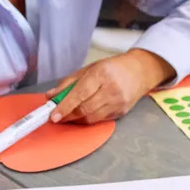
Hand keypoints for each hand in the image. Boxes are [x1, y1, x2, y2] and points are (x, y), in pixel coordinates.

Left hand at [51, 50, 172, 124]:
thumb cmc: (111, 68)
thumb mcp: (88, 69)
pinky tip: (83, 115)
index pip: (80, 94)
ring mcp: (118, 102)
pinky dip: (88, 119)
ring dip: (77, 119)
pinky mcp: (122, 112)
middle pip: (85, 109)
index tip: (53, 115)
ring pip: (92, 118)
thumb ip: (68, 83)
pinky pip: (100, 120)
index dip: (65, 106)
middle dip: (68, 115)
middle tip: (57, 117)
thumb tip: (51, 96)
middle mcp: (111, 89)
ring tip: (68, 116)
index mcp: (101, 74)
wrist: (139, 72)